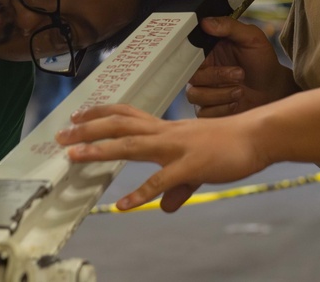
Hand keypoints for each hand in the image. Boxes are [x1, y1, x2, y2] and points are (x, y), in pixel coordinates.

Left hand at [56, 104, 268, 211]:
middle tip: (61, 133)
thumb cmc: (230, 145)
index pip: (128, 114)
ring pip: (131, 146)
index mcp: (167, 128)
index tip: (78, 114)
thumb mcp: (197, 168)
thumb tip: (164, 206)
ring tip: (74, 155)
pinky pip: (160, 181)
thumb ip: (177, 187)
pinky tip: (123, 205)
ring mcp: (177, 147)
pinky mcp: (191, 165)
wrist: (258, 136)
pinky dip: (140, 194)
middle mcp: (166, 133)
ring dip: (100, 149)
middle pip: (120, 125)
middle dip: (88, 128)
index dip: (101, 112)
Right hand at [186, 17, 297, 117]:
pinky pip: (203, 113)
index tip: (209, 57)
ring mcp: (204, 91)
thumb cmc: (262, 61)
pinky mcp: (210, 109)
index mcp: (207, 52)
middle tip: (240, 73)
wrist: (275, 88)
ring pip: (194, 95)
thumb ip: (229, 26)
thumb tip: (206, 21)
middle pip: (190, 76)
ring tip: (240, 90)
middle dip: (216, 76)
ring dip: (220, 94)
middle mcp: (202, 71)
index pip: (187, 53)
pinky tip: (236, 103)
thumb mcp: (251, 37)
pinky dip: (221, 109)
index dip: (192, 56)